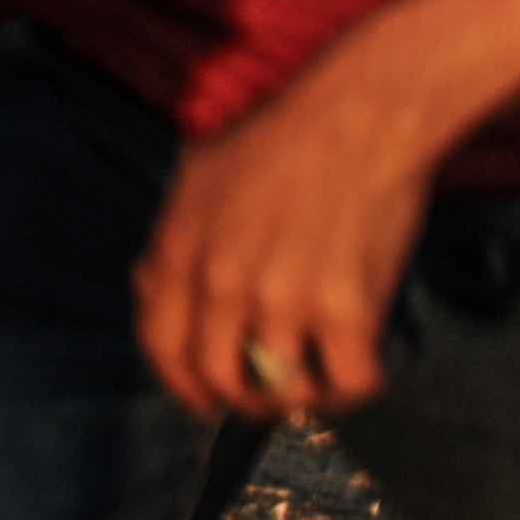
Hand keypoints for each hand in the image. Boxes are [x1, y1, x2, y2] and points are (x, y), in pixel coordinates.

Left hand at [139, 70, 432, 421]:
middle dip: (245, 400)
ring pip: (285, 389)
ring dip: (307, 393)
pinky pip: (349, 380)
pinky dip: (357, 383)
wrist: (353, 119)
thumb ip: (173, 238)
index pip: (159, 344)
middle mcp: (221, 282)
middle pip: (219, 379)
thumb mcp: (196, 178)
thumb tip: (155, 288)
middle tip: (274, 394)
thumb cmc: (278, 139)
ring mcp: (282, 298)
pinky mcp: (345, 308)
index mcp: (180, 249)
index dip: (180, 384)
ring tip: (323, 372)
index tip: (204, 400)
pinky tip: (364, 359)